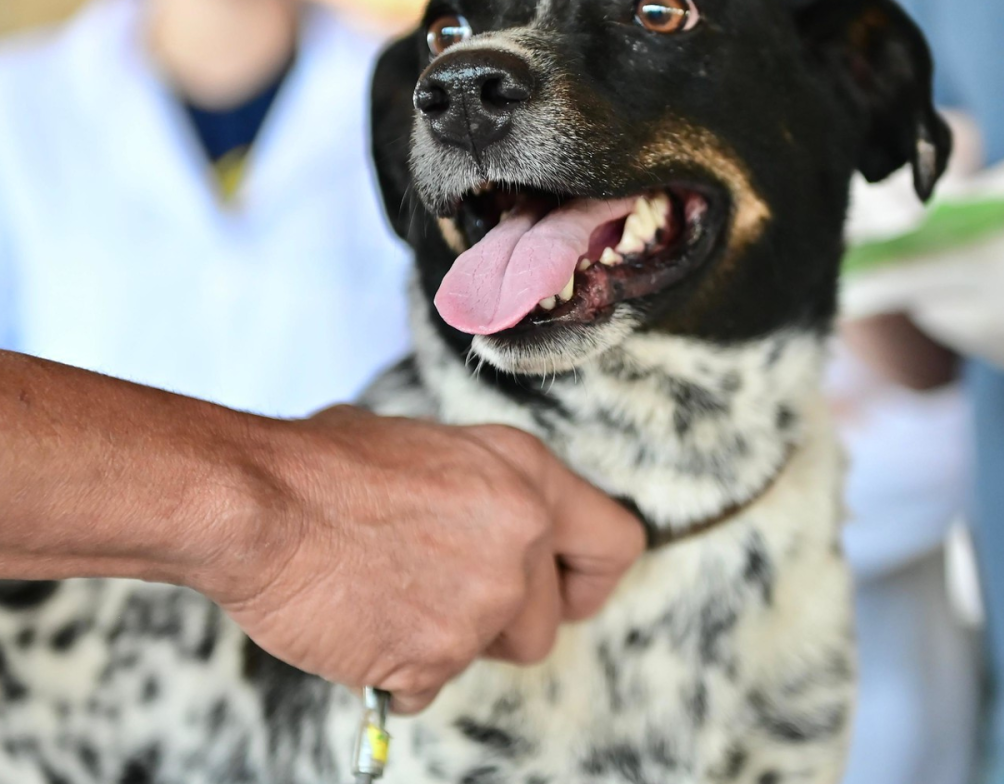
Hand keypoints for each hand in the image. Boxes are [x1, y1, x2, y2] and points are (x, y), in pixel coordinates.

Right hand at [206, 407, 644, 713]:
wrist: (258, 505)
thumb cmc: (325, 466)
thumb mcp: (432, 446)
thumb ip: (483, 489)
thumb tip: (486, 520)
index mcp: (526, 475)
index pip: (616, 543)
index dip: (587, 576)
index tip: (561, 586)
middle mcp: (520, 537)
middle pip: (551, 620)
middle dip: (504, 620)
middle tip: (442, 589)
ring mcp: (482, 601)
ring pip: (496, 655)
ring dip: (457, 643)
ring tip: (397, 597)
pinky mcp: (435, 657)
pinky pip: (433, 685)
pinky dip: (401, 669)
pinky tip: (364, 622)